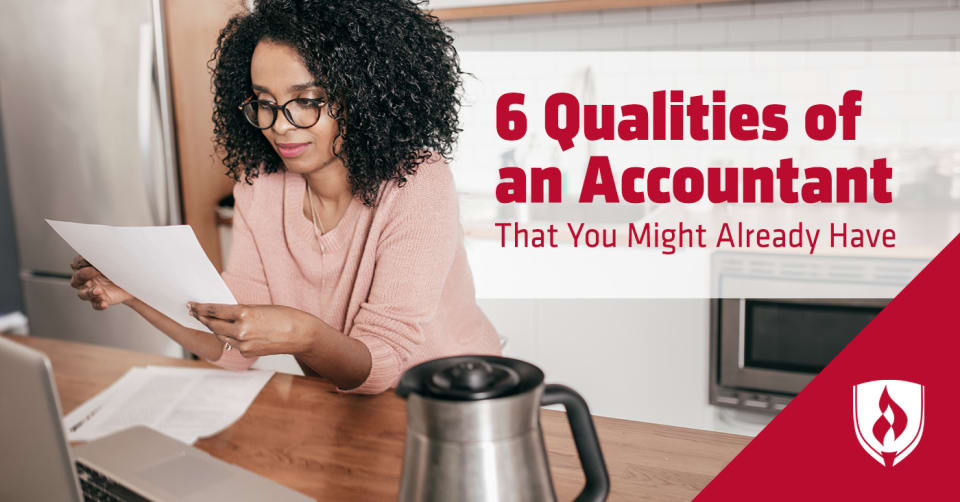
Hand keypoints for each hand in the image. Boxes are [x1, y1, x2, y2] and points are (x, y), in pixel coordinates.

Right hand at [70, 255, 132, 309]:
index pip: (76, 264)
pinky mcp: (100, 300)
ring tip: (98, 290)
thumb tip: (101, 252)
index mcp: (87, 267)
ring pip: (83, 294)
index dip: (81, 262)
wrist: (133, 282)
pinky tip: (104, 303)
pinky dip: (99, 304)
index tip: (90, 260)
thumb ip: (105, 257)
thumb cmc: (120, 268)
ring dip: (89, 292)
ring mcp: (93, 290)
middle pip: (76, 279)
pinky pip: (95, 304)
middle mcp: (86, 279)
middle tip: (94, 271)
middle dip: (83, 275)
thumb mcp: (114, 259)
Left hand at [187, 302, 318, 357]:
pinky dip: (228, 337)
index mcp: (244, 313)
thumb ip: (240, 311)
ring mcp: (243, 344)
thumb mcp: (259, 307)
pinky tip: (228, 332)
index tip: (193, 305)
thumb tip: (223, 313)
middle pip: (213, 324)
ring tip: (207, 321)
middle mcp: (241, 330)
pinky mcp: (247, 353)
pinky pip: (232, 344)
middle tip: (194, 312)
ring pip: (220, 335)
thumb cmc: (285, 316)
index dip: (201, 307)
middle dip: (202, 318)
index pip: (215, 310)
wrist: (301, 335)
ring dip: (213, 328)